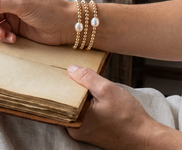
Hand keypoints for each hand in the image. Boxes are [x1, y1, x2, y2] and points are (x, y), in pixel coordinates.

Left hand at [67, 66, 181, 149]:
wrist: (145, 137)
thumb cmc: (128, 116)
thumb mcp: (107, 90)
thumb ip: (87, 77)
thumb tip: (71, 69)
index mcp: (75, 120)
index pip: (60, 97)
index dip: (62, 82)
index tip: (61, 71)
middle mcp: (74, 128)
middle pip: (65, 101)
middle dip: (70, 87)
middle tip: (72, 73)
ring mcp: (81, 131)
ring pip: (74, 106)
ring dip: (78, 95)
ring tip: (83, 82)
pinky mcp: (89, 131)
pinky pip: (81, 112)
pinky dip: (85, 102)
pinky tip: (91, 94)